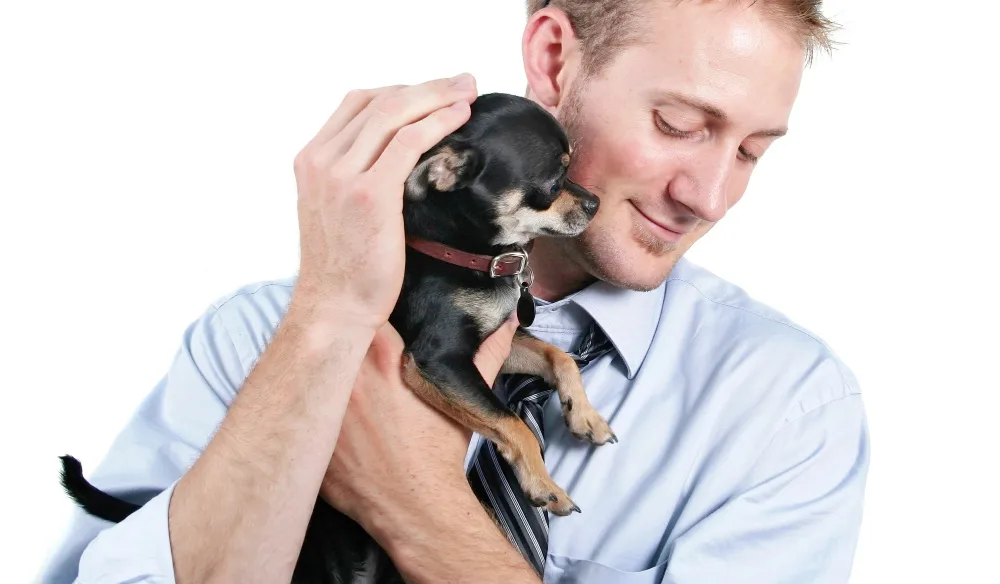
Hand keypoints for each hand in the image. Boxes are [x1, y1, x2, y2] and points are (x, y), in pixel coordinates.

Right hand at [288, 74, 477, 331]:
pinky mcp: (369, 194)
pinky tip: (461, 117)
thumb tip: (398, 159)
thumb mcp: (337, 212)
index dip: (401, 91)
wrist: (334, 310)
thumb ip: (356, 177)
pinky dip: (438, 122)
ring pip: (395, 112)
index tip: (434, 93)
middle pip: (378, 100)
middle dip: (427, 86)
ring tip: (469, 91)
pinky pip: (409, 141)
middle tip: (463, 82)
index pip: (357, 103)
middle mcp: (321, 160)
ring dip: (438, 95)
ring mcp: (341, 175)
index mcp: (310, 160)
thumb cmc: (346, 270)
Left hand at [320, 314, 519, 530]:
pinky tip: (319, 423)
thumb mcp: (462, 401)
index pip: (360, 312)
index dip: (362, 315)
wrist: (415, 507)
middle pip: (329, 336)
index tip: (366, 324)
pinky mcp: (304, 434)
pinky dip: (306, 412)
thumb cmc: (437, 454)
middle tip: (348, 356)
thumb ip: (485, 356)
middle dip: (336, 340)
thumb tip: (505, 326)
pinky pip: (297, 412)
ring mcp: (320, 404)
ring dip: (317, 374)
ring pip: (307, 371)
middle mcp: (346, 373)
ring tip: (339, 392)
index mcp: (382, 355)